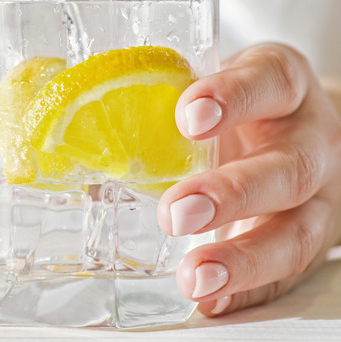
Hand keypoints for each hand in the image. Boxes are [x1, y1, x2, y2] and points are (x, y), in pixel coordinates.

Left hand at [157, 42, 340, 315]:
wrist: (292, 128)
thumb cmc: (233, 107)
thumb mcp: (205, 89)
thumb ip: (152, 101)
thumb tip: (65, 136)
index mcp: (279, 87)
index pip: (269, 82)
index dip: (233, 97)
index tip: (188, 117)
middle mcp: (308, 140)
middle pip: (288, 168)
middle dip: (232, 193)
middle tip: (176, 213)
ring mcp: (316, 196)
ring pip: (298, 229)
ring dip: (243, 256)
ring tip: (194, 275)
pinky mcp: (306, 238)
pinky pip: (288, 273)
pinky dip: (248, 289)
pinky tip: (212, 300)